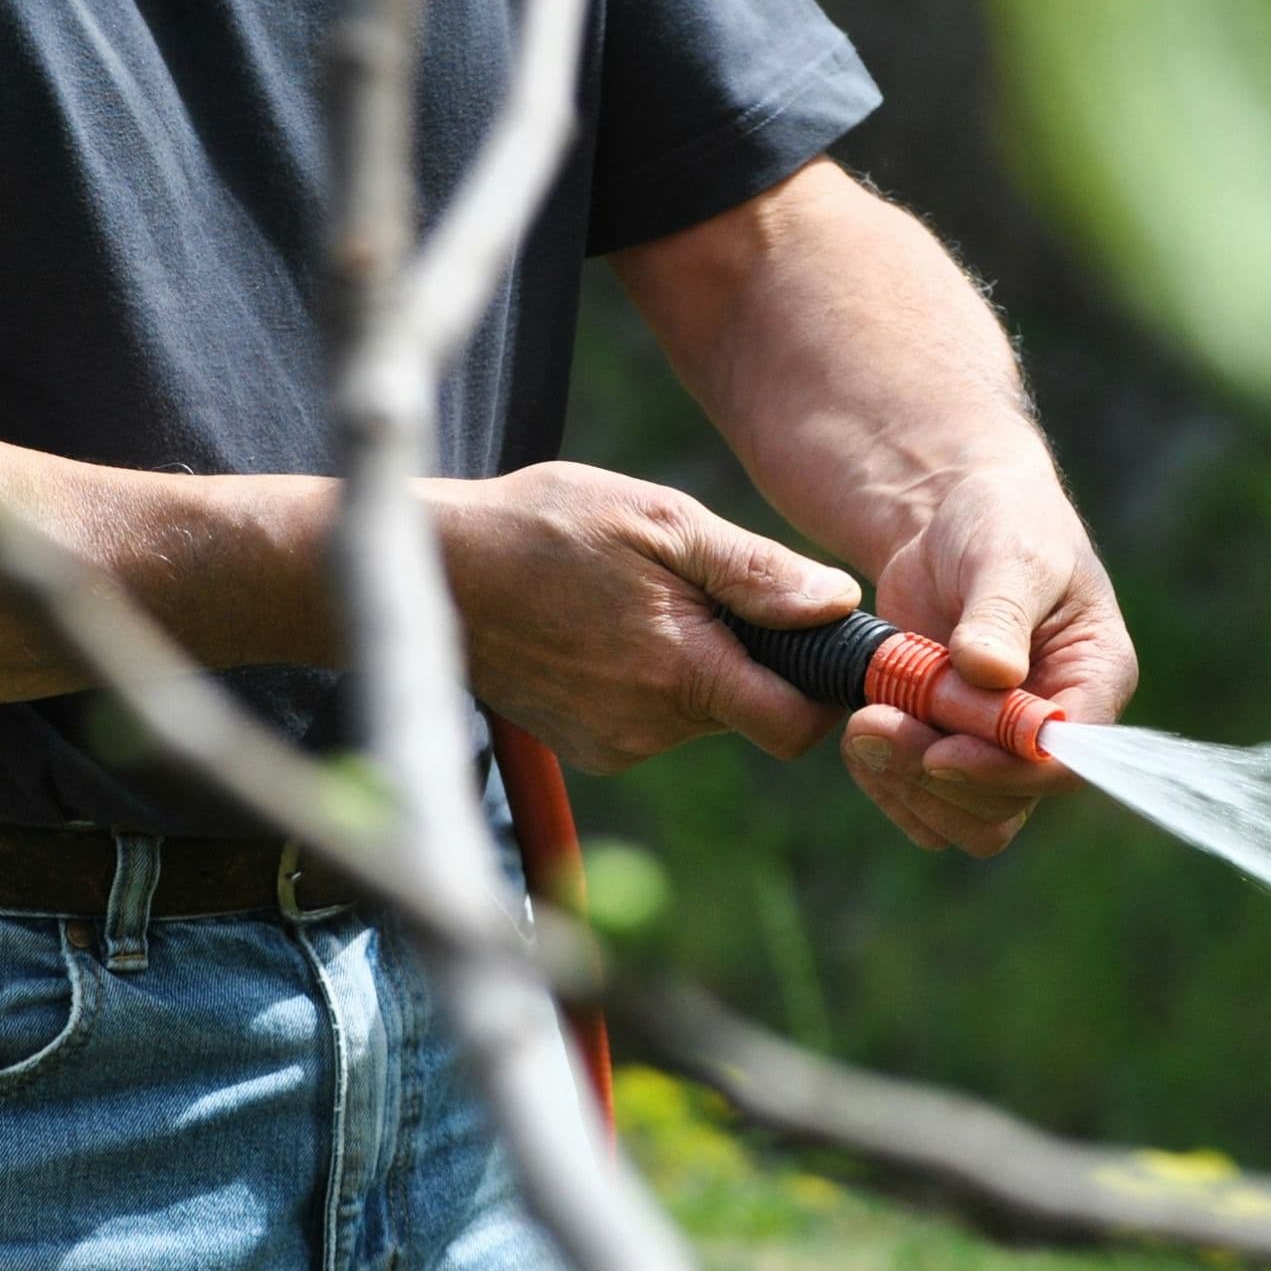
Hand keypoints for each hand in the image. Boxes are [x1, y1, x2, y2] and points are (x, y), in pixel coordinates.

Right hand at [430, 461, 860, 772]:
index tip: (818, 643)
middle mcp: (651, 727)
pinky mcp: (588, 748)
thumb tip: (837, 604)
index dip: (821, 689)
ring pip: (701, 712)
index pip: (794, 726)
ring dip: (696, 663)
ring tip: (638, 600)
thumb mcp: (659, 521)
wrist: (432, 570)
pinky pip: (655, 720)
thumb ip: (754, 571)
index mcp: (681, 672)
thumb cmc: (546, 527)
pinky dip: (651, 679)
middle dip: (748, 657)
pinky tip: (606, 629)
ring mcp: (615, 743)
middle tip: (700, 588)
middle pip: (750, 711)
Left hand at [841, 465, 1137, 854]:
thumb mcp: (1006, 554)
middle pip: (1011, 804)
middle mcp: (1052, 728)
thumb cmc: (998, 522)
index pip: (1067, 762)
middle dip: (940, 776)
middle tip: (873, 723)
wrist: (948, 517)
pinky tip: (857, 733)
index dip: (1006, 771)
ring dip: (908, 788)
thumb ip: (1000, 614)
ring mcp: (999, 746)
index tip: (941, 751)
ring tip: (861, 726)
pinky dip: (886, 783)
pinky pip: (924, 805)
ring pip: (966, 819)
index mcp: (1095, 680)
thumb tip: (990, 673)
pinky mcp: (950, 749)